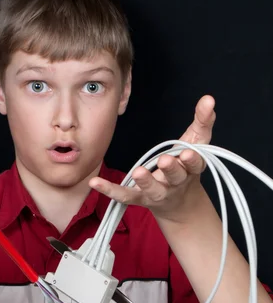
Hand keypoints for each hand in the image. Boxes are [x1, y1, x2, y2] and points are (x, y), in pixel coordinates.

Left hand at [90, 95, 215, 220]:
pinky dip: (109, 190)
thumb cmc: (186, 167)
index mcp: (191, 170)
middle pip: (175, 177)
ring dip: (145, 181)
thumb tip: (208, 99)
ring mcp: (157, 193)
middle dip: (171, 169)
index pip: (194, 165)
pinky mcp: (140, 198)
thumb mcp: (197, 143)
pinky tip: (94, 182)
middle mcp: (175, 183)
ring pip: (152, 189)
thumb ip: (203, 120)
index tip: (187, 153)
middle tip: (164, 161)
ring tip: (137, 172)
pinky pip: (124, 195)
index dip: (191, 160)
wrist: (180, 203)